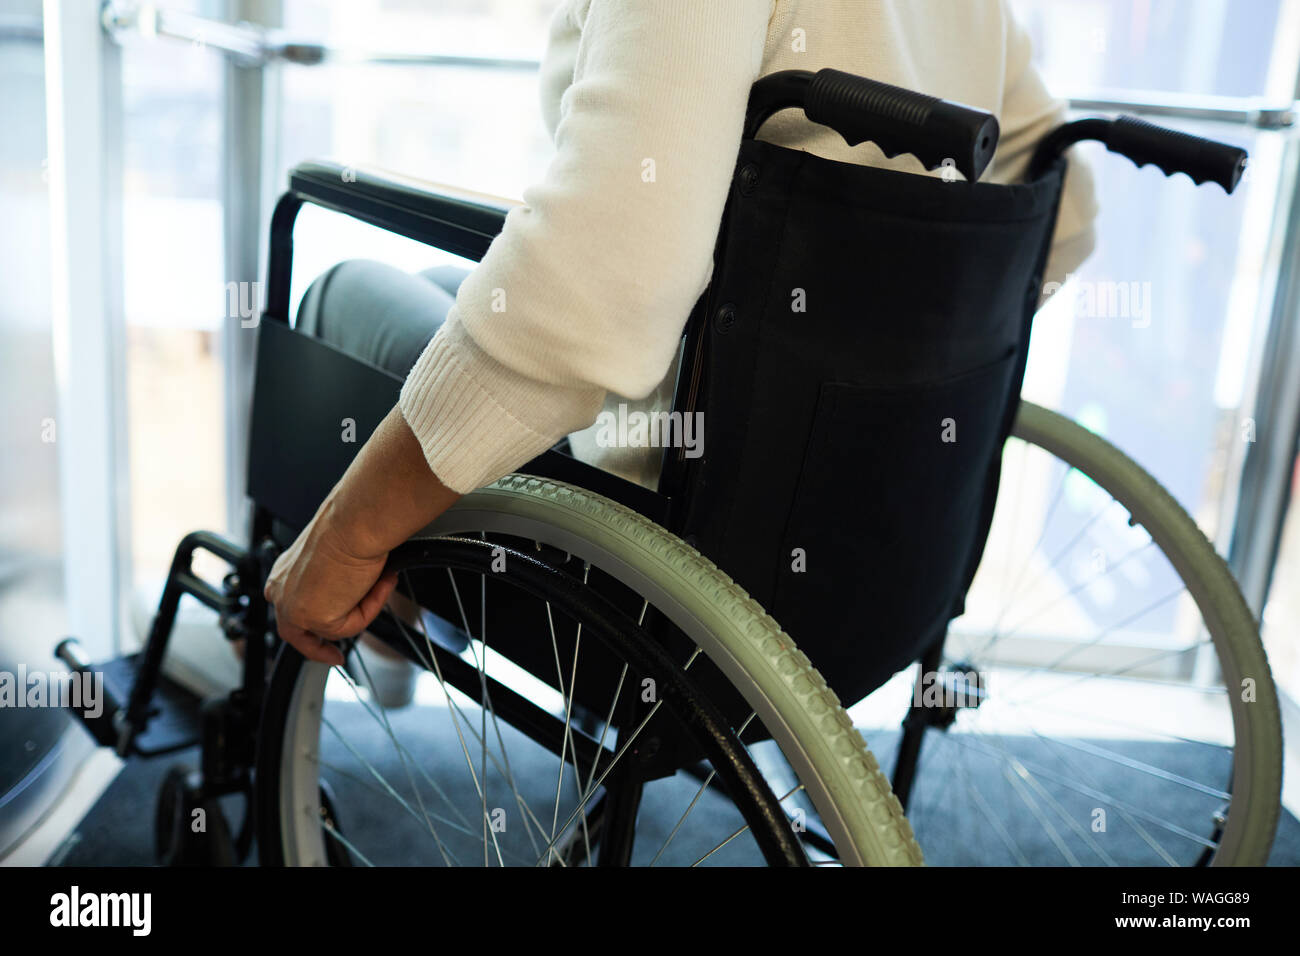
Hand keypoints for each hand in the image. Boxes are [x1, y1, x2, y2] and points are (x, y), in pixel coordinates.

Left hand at [263, 500, 397, 666]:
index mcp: (285, 573)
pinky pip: (350, 628)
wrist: (356, 522)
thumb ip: (336, 582)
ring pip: (331, 630)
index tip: (325, 642)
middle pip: (296, 633)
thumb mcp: (337, 558)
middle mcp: (282, 590)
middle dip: (317, 648)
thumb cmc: (351, 527)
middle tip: (336, 657)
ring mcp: (294, 607)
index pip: (290, 609)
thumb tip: (356, 594)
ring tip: (379, 581)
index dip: (309, 629)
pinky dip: (370, 608)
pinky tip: (376, 584)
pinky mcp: (314, 618)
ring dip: (362, 610)